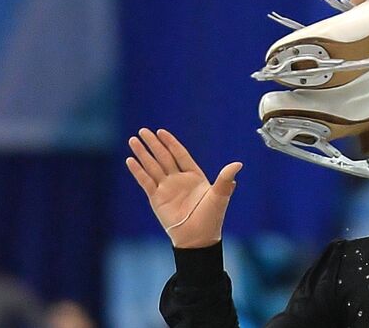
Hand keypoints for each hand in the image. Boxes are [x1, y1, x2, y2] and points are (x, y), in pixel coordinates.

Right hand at [126, 127, 241, 248]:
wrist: (197, 239)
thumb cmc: (211, 218)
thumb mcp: (219, 196)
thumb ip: (225, 179)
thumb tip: (238, 164)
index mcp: (194, 176)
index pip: (180, 154)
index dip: (170, 142)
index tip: (161, 131)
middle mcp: (178, 180)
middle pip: (163, 157)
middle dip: (153, 144)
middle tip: (143, 130)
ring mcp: (166, 189)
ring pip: (152, 166)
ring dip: (143, 153)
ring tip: (133, 140)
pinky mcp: (156, 199)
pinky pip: (145, 181)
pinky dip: (138, 171)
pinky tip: (130, 160)